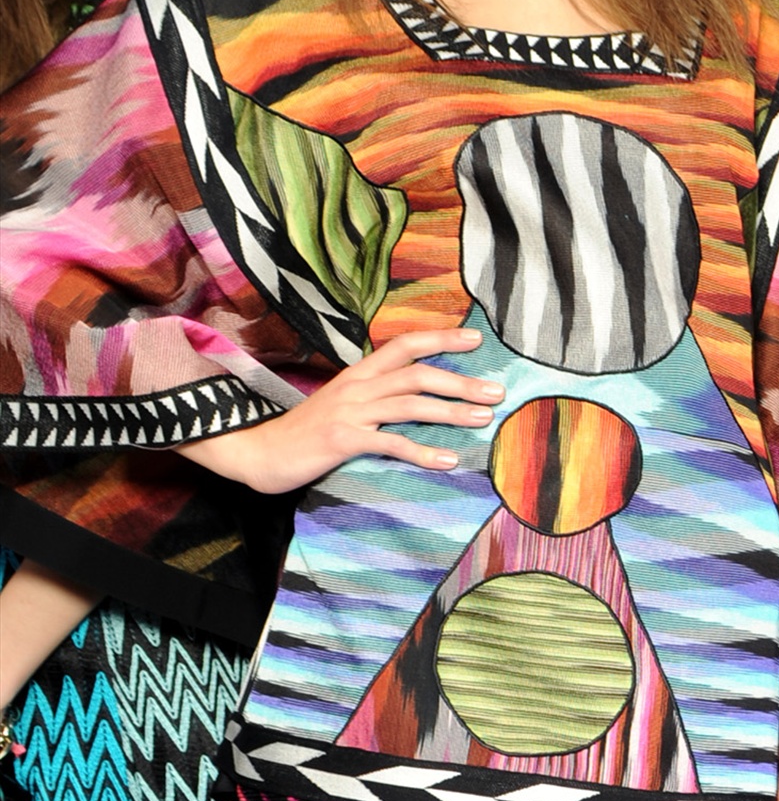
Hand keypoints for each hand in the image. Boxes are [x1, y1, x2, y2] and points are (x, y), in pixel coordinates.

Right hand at [178, 330, 503, 493]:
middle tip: (497, 391)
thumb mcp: (343, 404)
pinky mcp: (343, 439)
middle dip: (461, 382)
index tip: (477, 340)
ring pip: (410, 405)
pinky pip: (391, 444)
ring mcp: (350, 411)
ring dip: (451, 412)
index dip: (441, 339)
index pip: (405, 345)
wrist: (259, 452)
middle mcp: (357, 385)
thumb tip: (415, 397)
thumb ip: (375, 396)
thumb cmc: (306, 432)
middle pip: (417, 374)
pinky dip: (422, 452)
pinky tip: (448, 460)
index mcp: (359, 373)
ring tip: (483, 420)